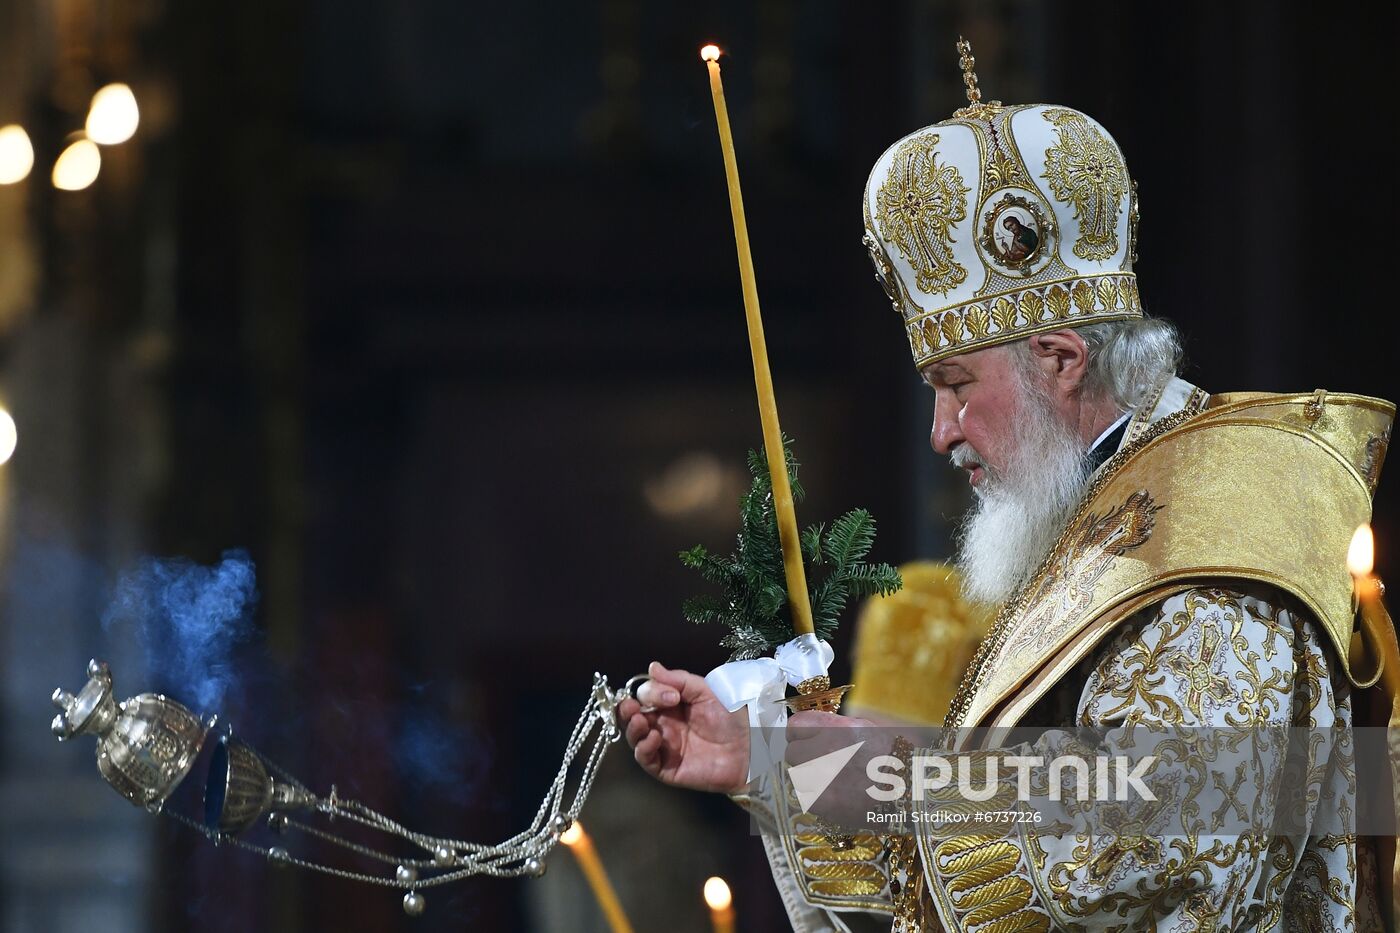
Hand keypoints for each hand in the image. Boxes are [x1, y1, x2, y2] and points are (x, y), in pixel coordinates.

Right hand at [616, 661, 748, 794]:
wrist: (750, 749)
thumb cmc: (731, 719)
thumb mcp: (705, 692)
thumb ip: (679, 680)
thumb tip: (652, 667)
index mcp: (671, 705)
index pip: (647, 696)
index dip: (651, 693)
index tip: (670, 696)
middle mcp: (664, 725)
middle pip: (634, 716)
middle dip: (627, 710)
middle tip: (630, 706)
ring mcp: (664, 747)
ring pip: (635, 738)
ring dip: (632, 728)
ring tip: (640, 721)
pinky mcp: (667, 768)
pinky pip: (646, 760)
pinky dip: (643, 748)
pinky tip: (653, 738)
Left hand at [785, 710, 889, 827]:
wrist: (916, 792)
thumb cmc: (899, 757)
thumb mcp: (872, 728)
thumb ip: (841, 726)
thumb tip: (822, 728)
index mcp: (838, 728)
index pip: (796, 726)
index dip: (801, 734)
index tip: (807, 739)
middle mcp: (825, 750)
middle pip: (793, 752)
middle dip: (806, 757)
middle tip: (823, 763)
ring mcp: (822, 778)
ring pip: (799, 776)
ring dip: (811, 778)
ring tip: (831, 782)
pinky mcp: (824, 804)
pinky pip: (807, 798)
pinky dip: (818, 798)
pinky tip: (836, 797)